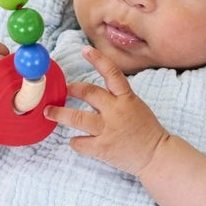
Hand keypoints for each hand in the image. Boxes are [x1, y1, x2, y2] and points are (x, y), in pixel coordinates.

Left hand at [44, 45, 168, 175]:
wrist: (156, 155)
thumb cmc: (145, 130)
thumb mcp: (135, 106)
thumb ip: (116, 99)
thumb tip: (90, 94)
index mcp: (127, 99)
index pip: (112, 73)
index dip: (98, 60)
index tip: (85, 50)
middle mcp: (116, 111)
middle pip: (88, 93)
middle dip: (72, 89)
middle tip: (63, 90)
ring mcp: (108, 130)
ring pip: (77, 118)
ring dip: (59, 114)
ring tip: (49, 112)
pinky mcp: (103, 149)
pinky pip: (80, 142)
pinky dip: (75, 141)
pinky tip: (76, 140)